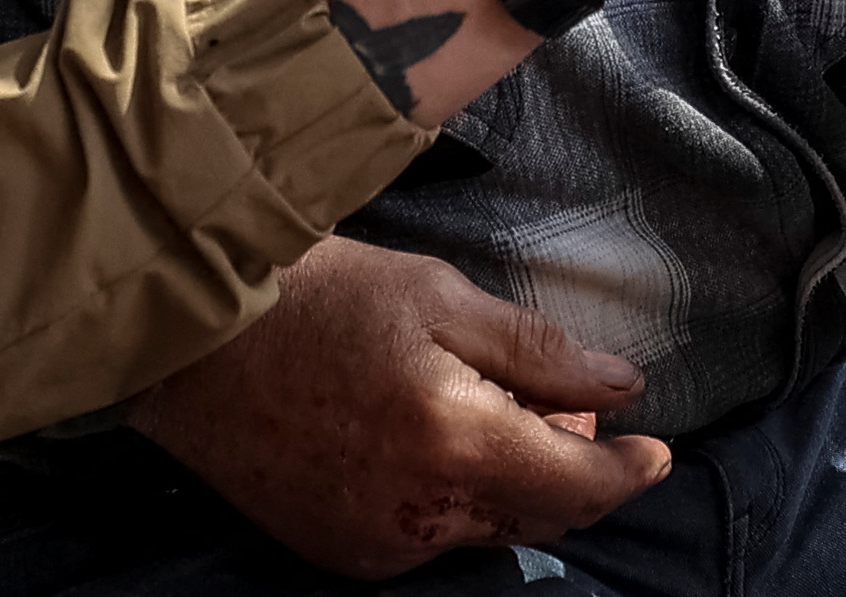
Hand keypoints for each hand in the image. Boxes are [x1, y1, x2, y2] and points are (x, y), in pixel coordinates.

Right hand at [129, 237, 670, 577]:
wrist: (190, 342)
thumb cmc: (316, 297)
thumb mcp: (438, 294)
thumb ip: (536, 351)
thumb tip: (624, 387)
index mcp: (455, 443)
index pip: (577, 487)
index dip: (627, 470)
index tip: (656, 449)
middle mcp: (420, 516)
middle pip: (535, 515)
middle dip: (569, 468)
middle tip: (567, 404)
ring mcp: (374, 545)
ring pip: (482, 528)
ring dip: (510, 482)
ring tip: (493, 406)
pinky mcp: (338, 551)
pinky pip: (427, 537)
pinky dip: (453, 496)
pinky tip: (437, 435)